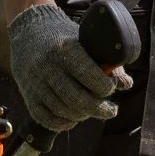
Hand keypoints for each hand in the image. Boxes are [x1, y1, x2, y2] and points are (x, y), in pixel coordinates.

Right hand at [6, 4, 133, 133]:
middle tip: (111, 110)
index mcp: (65, 49)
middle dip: (99, 108)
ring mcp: (35, 83)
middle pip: (76, 99)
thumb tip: (126, 84)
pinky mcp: (28, 95)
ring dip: (82, 116)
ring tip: (91, 110)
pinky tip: (73, 118)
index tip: (110, 88)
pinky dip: (63, 123)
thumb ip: (106, 62)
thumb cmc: (64, 38)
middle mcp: (48, 67)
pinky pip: (46, 119)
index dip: (104, 87)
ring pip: (63, 111)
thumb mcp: (85, 42)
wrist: (29, 32)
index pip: (88, 74)